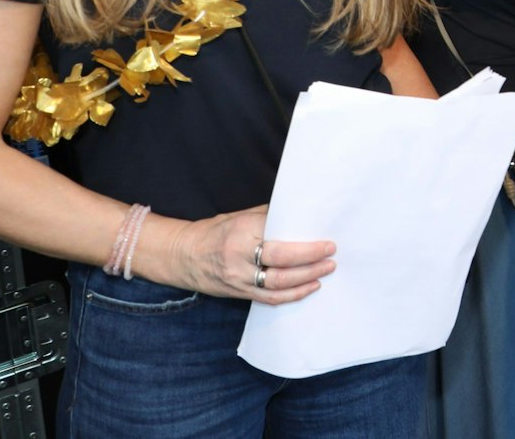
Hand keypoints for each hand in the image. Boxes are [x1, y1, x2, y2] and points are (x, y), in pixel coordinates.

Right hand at [162, 206, 333, 304]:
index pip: (278, 237)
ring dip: (306, 279)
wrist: (183, 255)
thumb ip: (270, 217)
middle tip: (331, 255)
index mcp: (242, 231)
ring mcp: (237, 278)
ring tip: (326, 270)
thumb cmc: (216, 231)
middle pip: (280, 262)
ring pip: (277, 284)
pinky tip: (309, 287)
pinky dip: (292, 295)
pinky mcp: (238, 293)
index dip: (304, 244)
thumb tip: (302, 215)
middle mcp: (239, 256)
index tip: (327, 241)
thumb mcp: (241, 216)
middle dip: (310, 260)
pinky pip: (268, 298)